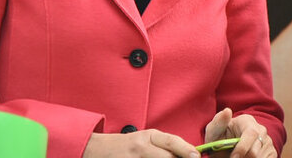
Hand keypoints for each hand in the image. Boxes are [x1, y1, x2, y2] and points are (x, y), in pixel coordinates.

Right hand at [83, 130, 198, 157]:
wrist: (95, 150)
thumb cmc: (126, 146)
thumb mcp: (145, 140)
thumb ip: (164, 146)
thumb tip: (188, 154)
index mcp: (148, 136)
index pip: (172, 141)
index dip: (186, 149)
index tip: (196, 156)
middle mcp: (141, 147)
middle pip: (167, 157)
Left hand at [203, 108, 276, 157]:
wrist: (228, 145)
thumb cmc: (220, 137)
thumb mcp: (214, 130)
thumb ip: (218, 123)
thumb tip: (227, 111)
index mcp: (248, 122)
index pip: (251, 134)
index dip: (242, 148)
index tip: (233, 157)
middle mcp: (261, 131)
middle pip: (255, 151)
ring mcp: (268, 142)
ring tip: (237, 156)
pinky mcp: (272, 154)